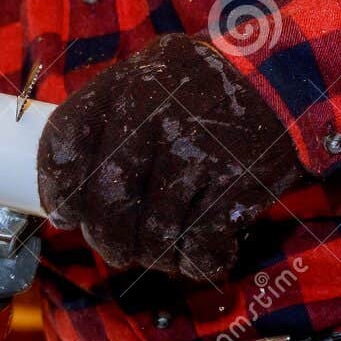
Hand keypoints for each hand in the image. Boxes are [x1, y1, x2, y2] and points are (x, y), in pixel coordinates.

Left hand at [37, 34, 302, 281]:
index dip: (57, 188)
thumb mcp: (147, 78)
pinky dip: (194, 262)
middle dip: (106, 237)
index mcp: (123, 86)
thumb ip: (106, 124)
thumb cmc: (199, 91)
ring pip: (152, 232)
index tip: (65, 214)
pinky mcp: (235, 180)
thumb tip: (63, 202)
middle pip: (106, 199)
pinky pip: (199, 244)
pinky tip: (200, 254)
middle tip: (116, 247)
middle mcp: (153, 113)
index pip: (65, 140)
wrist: (282, 78)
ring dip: (153, 256)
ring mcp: (196, 148)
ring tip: (161, 253)